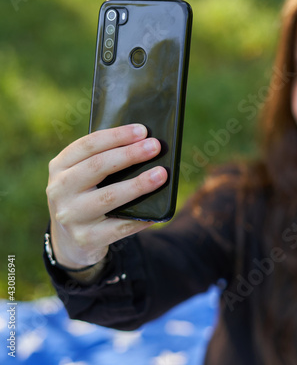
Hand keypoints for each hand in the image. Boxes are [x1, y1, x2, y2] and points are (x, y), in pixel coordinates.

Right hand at [46, 124, 167, 270]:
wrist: (70, 241)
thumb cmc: (87, 196)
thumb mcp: (83, 176)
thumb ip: (104, 161)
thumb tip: (145, 146)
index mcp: (60, 167)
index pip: (88, 145)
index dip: (117, 136)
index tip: (142, 130)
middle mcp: (60, 190)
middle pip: (98, 166)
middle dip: (130, 155)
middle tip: (155, 146)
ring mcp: (71, 216)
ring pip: (109, 196)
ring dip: (138, 184)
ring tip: (161, 174)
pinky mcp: (86, 238)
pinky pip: (120, 226)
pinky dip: (141, 218)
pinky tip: (157, 212)